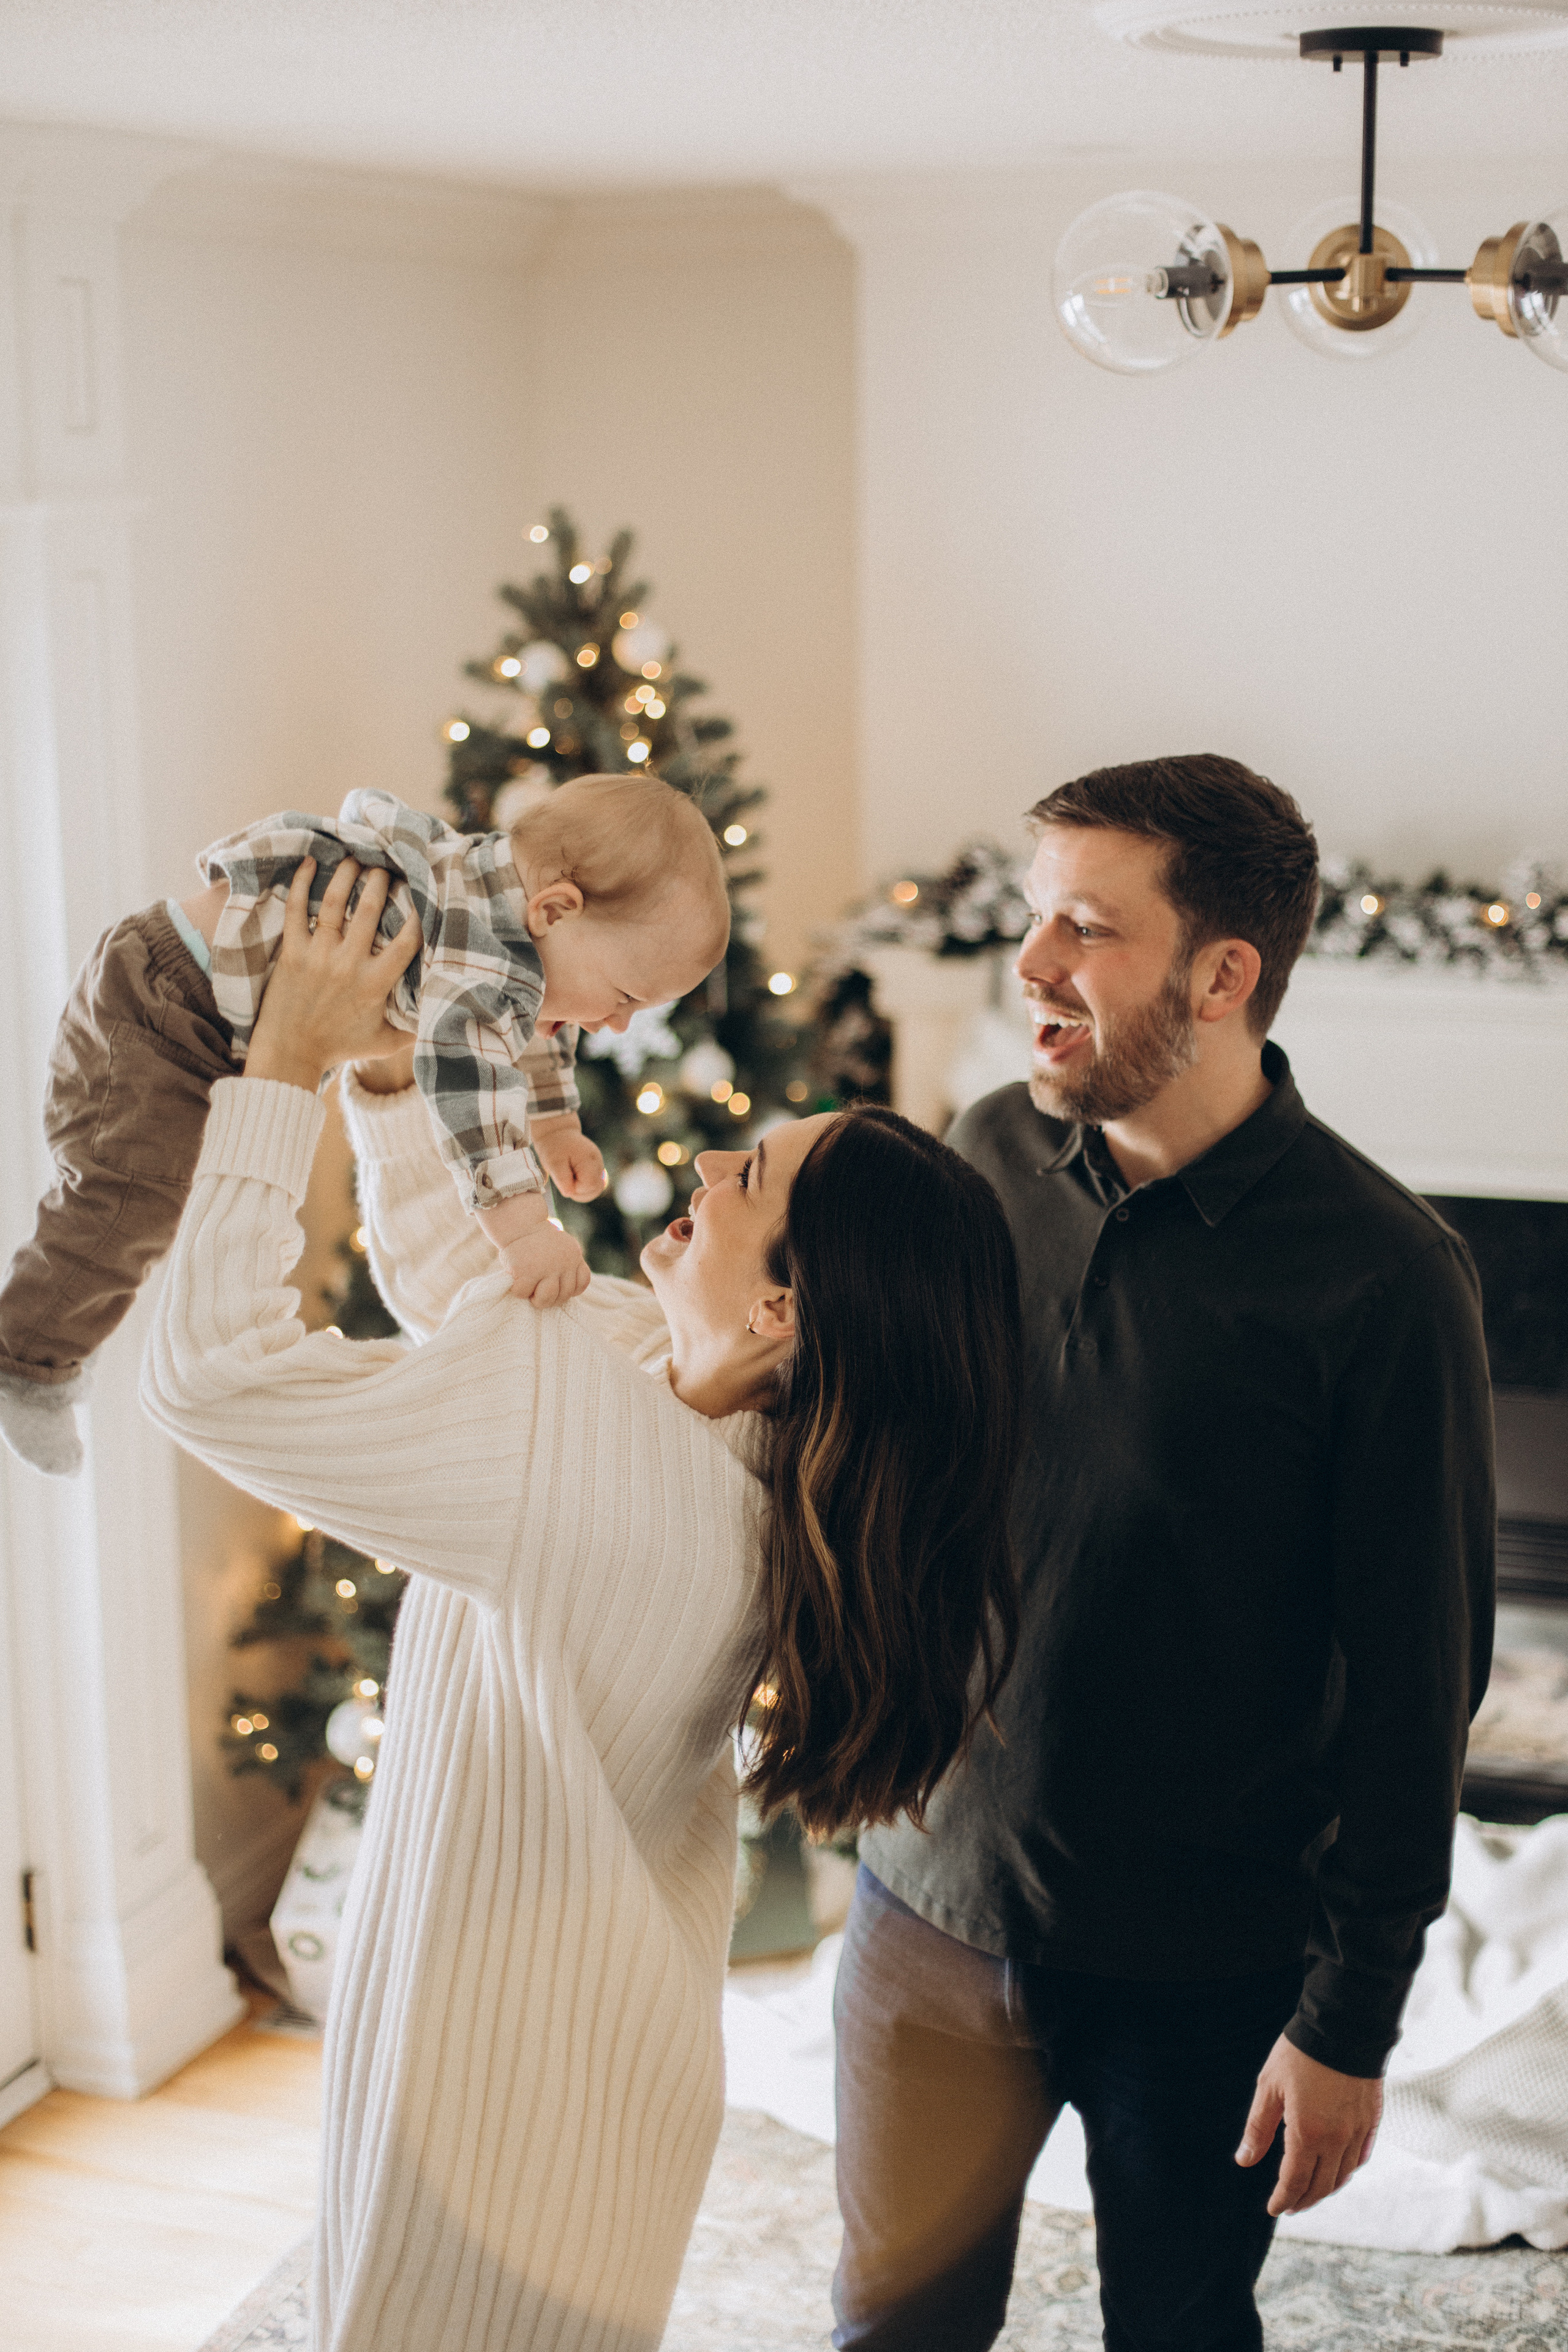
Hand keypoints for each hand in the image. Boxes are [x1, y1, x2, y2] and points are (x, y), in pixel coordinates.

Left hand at [246, 860, 421, 1093]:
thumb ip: (413, 1029)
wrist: (290, 1053)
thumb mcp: (383, 1042)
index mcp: (376, 983)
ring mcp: (318, 955)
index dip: (420, 914)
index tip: (425, 895)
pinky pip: (296, 909)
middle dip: (381, 881)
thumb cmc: (339, 1047)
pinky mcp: (292, 952)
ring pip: (336, 902)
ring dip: (347, 874)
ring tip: (355, 858)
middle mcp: (349, 964)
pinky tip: (309, 862)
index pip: (407, 940)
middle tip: (386, 866)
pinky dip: (301, 883)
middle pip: (371, 909)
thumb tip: (442, 1018)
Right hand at [493, 1220, 590, 1307]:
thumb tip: (561, 1289)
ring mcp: (545, 1268)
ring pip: (546, 1298)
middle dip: (552, 1298)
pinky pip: (523, 1293)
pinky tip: (518, 1281)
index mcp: (574, 1256)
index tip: (558, 1284)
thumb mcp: (561, 1247)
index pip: (581, 1283)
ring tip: (532, 1292)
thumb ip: (567, 1264)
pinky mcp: (525, 1271)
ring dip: (537, 1300)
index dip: (570, 1289)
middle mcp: (564, 1263)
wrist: (521, 1224)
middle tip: (540, 1290)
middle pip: (565, 1295)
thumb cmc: (538, 1241)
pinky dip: (519, 1291)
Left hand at [531, 1115, 606, 1201]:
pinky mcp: (595, 1167)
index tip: (564, 1179)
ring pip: (596, 1188)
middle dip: (580, 1192)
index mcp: (589, 1160)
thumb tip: (569, 1193)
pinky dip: (583, 1185)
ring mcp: (598, 1164)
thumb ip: (562, 1178)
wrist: (557, 1132)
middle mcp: (598, 1162)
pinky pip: (593, 1183)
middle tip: (566, 1182)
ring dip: (582, 1190)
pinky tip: (572, 1177)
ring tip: (569, 1179)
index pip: (589, 1186)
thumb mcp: (553, 1163)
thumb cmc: (553, 1147)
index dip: (576, 1188)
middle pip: (596, 1189)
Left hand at [1236, 2034, 1382, 2215]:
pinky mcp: (1372, 2119)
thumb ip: (1258, 2128)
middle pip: (1321, 2185)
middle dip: (1303, 2200)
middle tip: (1290, 2205)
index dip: (1283, 2198)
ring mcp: (1357, 2131)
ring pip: (1343, 2175)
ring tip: (1310, 2191)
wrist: (1343, 2026)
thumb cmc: (1300, 2054)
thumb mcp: (1269, 2087)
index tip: (1274, 2208)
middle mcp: (1336, 2139)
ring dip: (1325, 2189)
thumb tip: (1244, 2161)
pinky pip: (1361, 2156)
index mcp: (1307, 2133)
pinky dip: (1348, 2169)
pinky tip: (1339, 2170)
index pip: (1294, 2181)